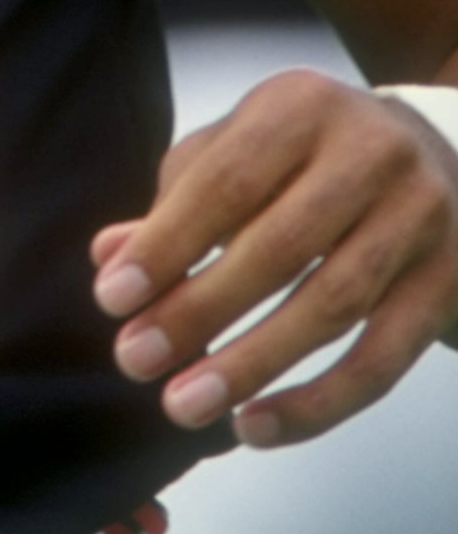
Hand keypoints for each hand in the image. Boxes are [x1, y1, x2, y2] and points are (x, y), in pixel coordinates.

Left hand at [90, 69, 457, 448]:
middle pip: (278, 247)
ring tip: (185, 404)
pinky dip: (316, 404)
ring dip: (251, 364)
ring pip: (332, 306)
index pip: (226, 181)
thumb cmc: (315, 159)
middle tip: (135, 360)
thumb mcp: (246, 150)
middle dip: (198, 310)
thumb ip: (179, 200)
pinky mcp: (448, 285)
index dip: (166, 243)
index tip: (112, 298)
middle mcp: (371, 153)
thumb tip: (108, 258)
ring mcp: (419, 219)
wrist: (444, 162)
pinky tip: (255, 427)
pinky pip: (381, 360)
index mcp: (303, 106)